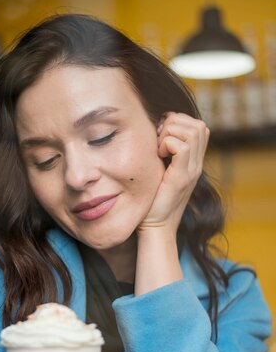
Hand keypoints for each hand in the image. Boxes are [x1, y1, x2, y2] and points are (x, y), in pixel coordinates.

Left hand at [139, 112, 209, 233]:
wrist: (155, 228)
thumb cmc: (151, 202)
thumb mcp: (159, 174)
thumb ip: (164, 157)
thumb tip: (155, 133)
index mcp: (193, 163)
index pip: (199, 128)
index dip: (179, 123)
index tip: (160, 137)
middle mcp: (196, 165)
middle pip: (199, 126)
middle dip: (175, 123)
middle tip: (158, 140)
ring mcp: (191, 171)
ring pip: (193, 131)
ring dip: (171, 132)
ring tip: (159, 149)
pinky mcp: (182, 177)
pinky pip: (182, 147)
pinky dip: (167, 144)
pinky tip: (158, 157)